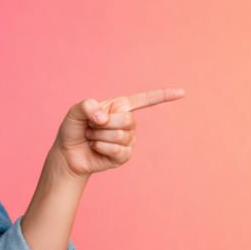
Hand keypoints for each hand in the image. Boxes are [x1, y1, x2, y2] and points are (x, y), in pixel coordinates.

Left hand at [53, 88, 184, 177]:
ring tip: (92, 137)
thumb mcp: (75, 112)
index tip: (182, 92)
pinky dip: (101, 148)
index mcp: (120, 106)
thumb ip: (87, 106)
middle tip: (91, 127)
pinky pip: (118, 150)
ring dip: (99, 136)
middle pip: (128, 120)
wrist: (68, 153)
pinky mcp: (123, 156)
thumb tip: (104, 117)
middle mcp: (127, 122)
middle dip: (104, 124)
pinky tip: (96, 148)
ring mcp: (127, 140)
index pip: (145, 99)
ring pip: (121, 136)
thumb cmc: (73, 129)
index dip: (163, 95)